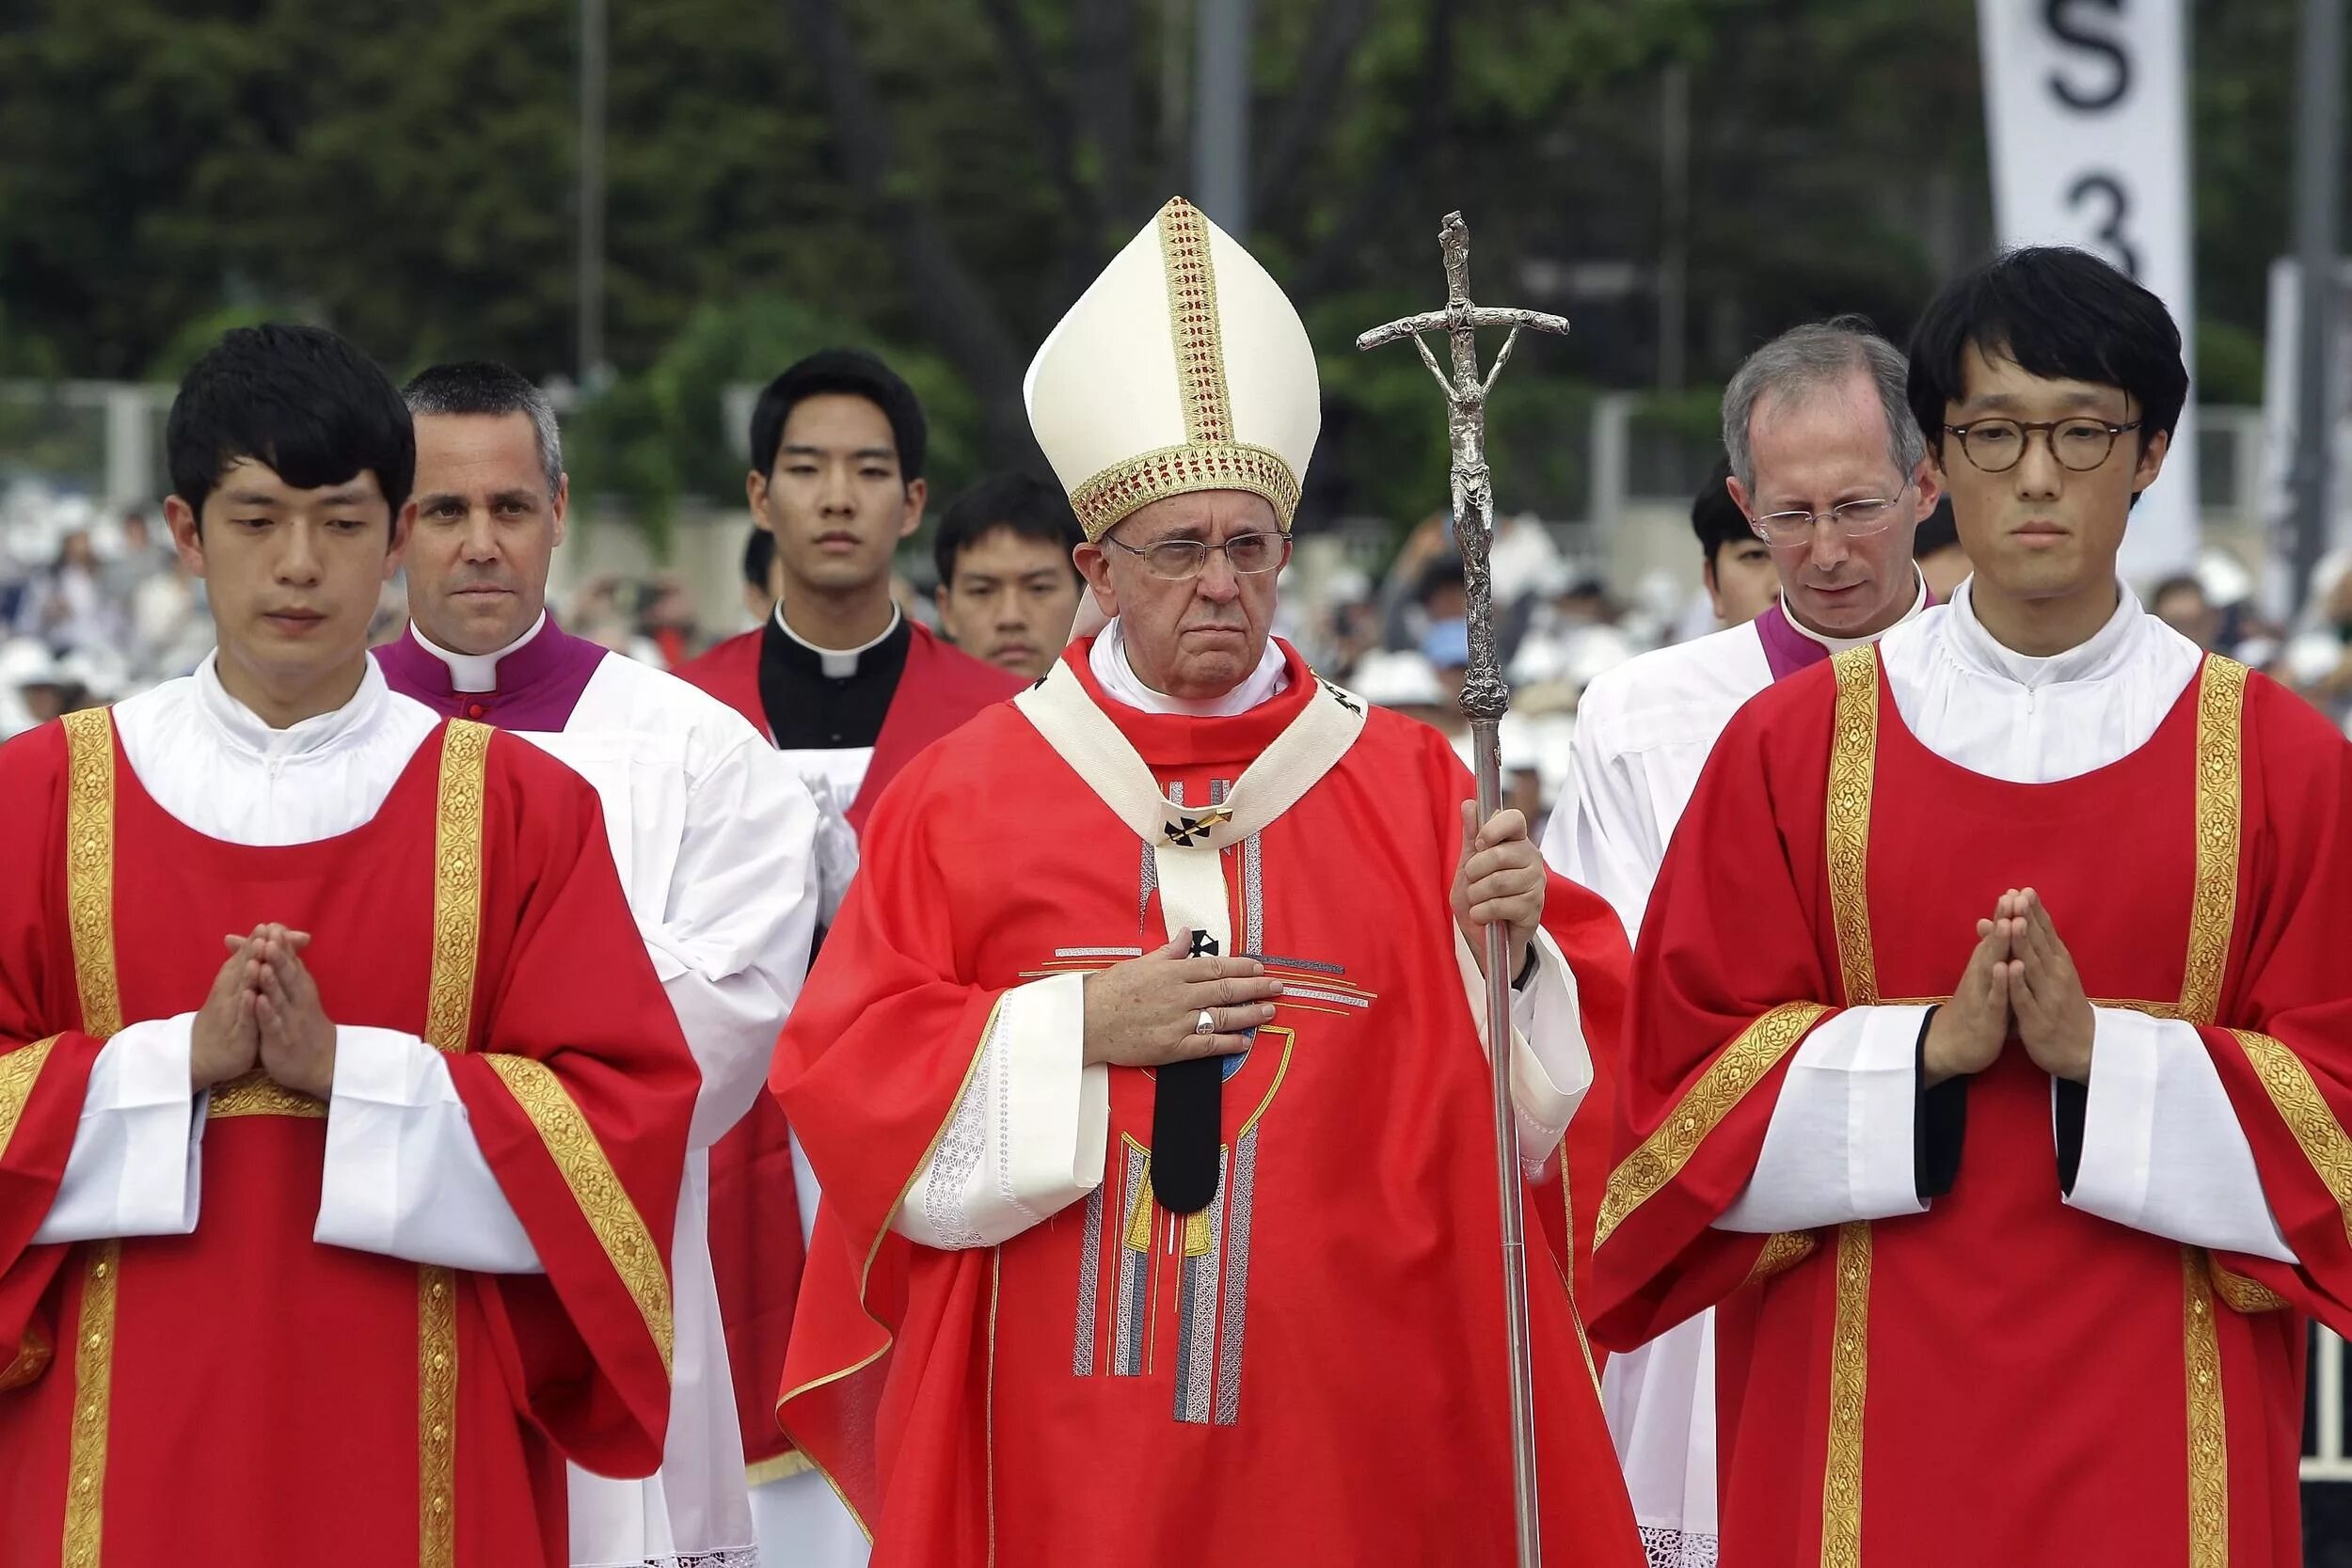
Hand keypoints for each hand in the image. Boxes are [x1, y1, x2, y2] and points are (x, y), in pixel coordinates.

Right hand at [190, 934, 263, 1090]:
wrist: (201, 1058)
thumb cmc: (224, 1022)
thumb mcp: (237, 993)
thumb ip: (248, 970)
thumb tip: (259, 946)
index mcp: (233, 983)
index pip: (248, 957)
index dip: (261, 940)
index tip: (276, 924)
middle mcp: (230, 993)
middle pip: (244, 967)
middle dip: (256, 947)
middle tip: (268, 928)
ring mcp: (232, 1013)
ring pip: (242, 989)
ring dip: (250, 970)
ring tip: (259, 952)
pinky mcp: (236, 1035)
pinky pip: (242, 1019)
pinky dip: (246, 1006)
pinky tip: (251, 995)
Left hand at [247, 924, 337, 1098]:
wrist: (323, 1063)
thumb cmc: (304, 1023)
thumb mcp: (295, 992)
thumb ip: (281, 967)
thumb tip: (268, 940)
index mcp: (301, 987)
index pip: (291, 961)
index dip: (280, 944)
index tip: (270, 925)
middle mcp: (299, 999)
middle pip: (288, 975)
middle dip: (278, 956)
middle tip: (269, 937)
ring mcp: (291, 1020)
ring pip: (280, 998)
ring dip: (272, 981)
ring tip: (262, 964)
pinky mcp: (282, 1040)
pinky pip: (273, 1025)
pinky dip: (266, 1012)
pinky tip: (258, 1001)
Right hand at [1080, 935, 1284, 1068]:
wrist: (1087, 1022)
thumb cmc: (1110, 990)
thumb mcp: (1139, 962)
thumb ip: (1168, 951)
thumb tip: (1186, 934)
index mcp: (1173, 972)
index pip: (1216, 966)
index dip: (1242, 966)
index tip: (1260, 967)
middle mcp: (1181, 995)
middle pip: (1227, 989)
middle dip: (1256, 987)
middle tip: (1279, 987)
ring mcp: (1179, 1022)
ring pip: (1223, 1016)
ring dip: (1250, 1014)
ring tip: (1269, 1011)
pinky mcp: (1173, 1047)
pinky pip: (1207, 1045)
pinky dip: (1229, 1043)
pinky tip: (1245, 1042)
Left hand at [1452, 802, 1542, 982]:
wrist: (1485, 937)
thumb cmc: (1479, 897)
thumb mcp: (1468, 865)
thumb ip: (1471, 836)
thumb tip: (1469, 804)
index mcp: (1516, 842)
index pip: (1514, 819)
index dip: (1494, 828)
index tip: (1480, 843)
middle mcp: (1531, 858)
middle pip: (1498, 854)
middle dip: (1474, 872)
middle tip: (1472, 883)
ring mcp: (1536, 883)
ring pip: (1497, 882)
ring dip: (1476, 896)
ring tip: (1477, 902)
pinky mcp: (1534, 908)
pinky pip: (1500, 905)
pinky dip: (1482, 913)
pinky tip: (1483, 916)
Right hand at [1922, 905, 2013, 1086]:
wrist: (1950, 1045)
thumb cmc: (1975, 1010)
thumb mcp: (1985, 980)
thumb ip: (1993, 955)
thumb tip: (1992, 928)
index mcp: (1986, 966)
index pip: (1998, 936)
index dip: (2007, 914)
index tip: (2018, 891)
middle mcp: (1981, 974)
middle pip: (1994, 943)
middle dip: (2004, 920)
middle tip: (2012, 895)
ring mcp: (1982, 993)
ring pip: (1992, 965)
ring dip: (2000, 944)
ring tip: (2009, 922)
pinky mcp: (1985, 1014)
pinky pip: (1994, 996)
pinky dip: (2000, 981)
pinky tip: (2005, 967)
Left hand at [2007, 888, 2094, 1082]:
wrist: (2084, 1051)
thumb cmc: (2063, 1007)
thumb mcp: (2051, 975)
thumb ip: (2032, 949)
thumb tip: (2011, 920)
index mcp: (2059, 964)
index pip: (2047, 933)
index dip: (2035, 912)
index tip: (2023, 889)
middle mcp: (2056, 976)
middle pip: (2040, 944)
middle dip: (2028, 919)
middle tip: (2017, 897)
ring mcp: (2048, 997)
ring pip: (2033, 967)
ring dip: (2024, 944)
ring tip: (2015, 922)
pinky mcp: (2038, 1019)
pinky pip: (2025, 998)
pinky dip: (2018, 982)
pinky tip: (2010, 966)